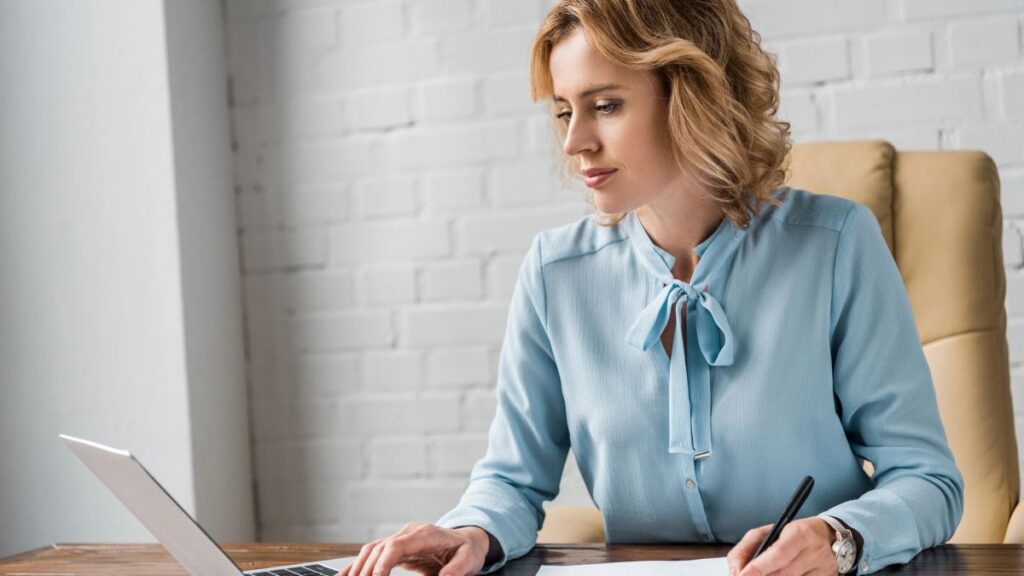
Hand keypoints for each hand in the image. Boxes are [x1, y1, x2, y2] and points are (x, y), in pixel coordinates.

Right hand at [339, 522, 488, 575]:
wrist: (467, 540)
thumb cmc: (467, 550)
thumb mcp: (469, 559)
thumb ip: (456, 570)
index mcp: (425, 534)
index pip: (396, 545)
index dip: (382, 562)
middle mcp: (409, 533)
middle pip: (379, 548)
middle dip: (366, 569)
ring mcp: (400, 539)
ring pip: (371, 550)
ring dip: (358, 567)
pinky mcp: (396, 547)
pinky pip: (373, 553)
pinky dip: (358, 564)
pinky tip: (345, 574)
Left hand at [726, 518, 837, 575]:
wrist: (828, 537)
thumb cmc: (793, 534)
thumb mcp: (768, 532)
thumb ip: (748, 548)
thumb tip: (737, 570)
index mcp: (800, 533)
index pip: (778, 554)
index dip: (759, 568)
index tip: (742, 575)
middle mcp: (815, 551)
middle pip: (783, 574)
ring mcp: (824, 569)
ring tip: (762, 574)